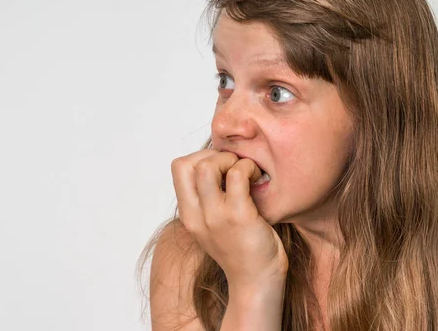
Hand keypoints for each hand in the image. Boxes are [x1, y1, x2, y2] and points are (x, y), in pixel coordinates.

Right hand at [171, 149, 288, 287]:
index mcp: (189, 216)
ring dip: (231, 160)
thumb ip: (210, 199)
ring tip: (247, 173)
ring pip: (207, 166)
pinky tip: (258, 179)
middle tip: (235, 167)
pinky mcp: (238, 216)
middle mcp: (196, 216)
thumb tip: (219, 163)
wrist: (257, 282)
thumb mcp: (215, 224)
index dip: (201, 157)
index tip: (223, 168)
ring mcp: (215, 216)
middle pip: (186, 163)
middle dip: (214, 155)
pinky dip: (249, 168)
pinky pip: (237, 175)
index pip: (178, 168)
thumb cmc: (243, 249)